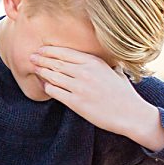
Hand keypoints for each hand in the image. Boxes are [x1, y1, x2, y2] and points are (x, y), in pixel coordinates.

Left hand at [31, 45, 163, 147]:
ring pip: (52, 76)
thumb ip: (101, 64)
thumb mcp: (114, 71)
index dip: (49, 50)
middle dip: (41, 59)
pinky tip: (44, 85)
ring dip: (41, 71)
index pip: (64, 52)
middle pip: (55, 62)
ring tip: (34, 69)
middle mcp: (85, 72)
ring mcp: (80, 87)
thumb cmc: (124, 94)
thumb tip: (96, 57)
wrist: (132, 115)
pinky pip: (54, 91)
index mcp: (94, 62)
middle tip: (31, 57)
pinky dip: (46, 87)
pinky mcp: (76, 103)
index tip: (41, 50)